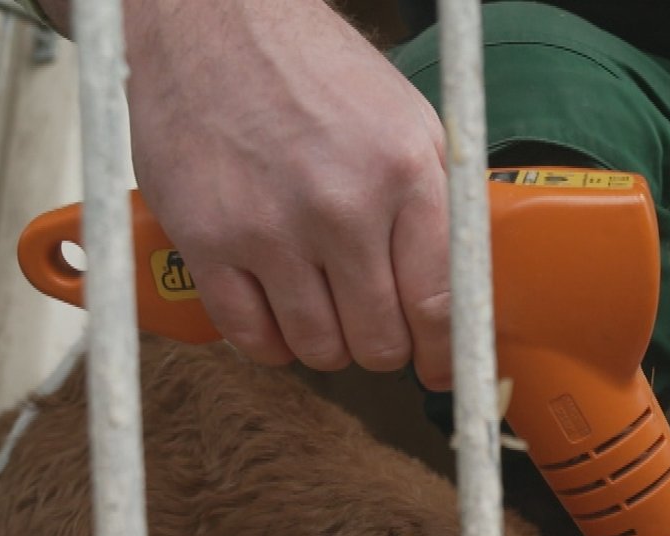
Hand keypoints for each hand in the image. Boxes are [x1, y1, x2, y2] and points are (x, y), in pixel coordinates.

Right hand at [112, 0, 452, 382]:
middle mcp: (342, 206)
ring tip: (323, 310)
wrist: (212, 23)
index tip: (439, 367)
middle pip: (380, 339)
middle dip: (383, 346)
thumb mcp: (406, 123)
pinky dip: (271, 343)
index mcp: (404, 173)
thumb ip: (436, 206)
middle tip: (372, 326)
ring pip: (320, 349)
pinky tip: (278, 316)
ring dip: (327, 345)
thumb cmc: (312, 72)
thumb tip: (460, 293)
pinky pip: (252, 338)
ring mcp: (271, 229)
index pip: (440, 303)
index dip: (442, 351)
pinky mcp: (208, 241)